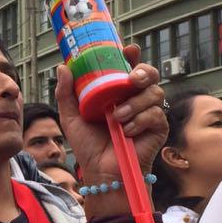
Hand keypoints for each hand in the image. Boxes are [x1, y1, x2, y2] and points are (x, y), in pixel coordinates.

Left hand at [54, 44, 167, 188]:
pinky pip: (156, 114)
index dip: (132, 55)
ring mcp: (149, 113)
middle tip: (132, 79)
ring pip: (155, 93)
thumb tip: (63, 67)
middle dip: (144, 71)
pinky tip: (127, 131)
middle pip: (149, 74)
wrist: (101, 173)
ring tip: (118, 117)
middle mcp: (135, 99)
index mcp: (117, 92)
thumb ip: (66, 93)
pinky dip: (140, 121)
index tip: (128, 50)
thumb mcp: (71, 117)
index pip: (129, 67)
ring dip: (136, 103)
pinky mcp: (158, 129)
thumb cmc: (89, 146)